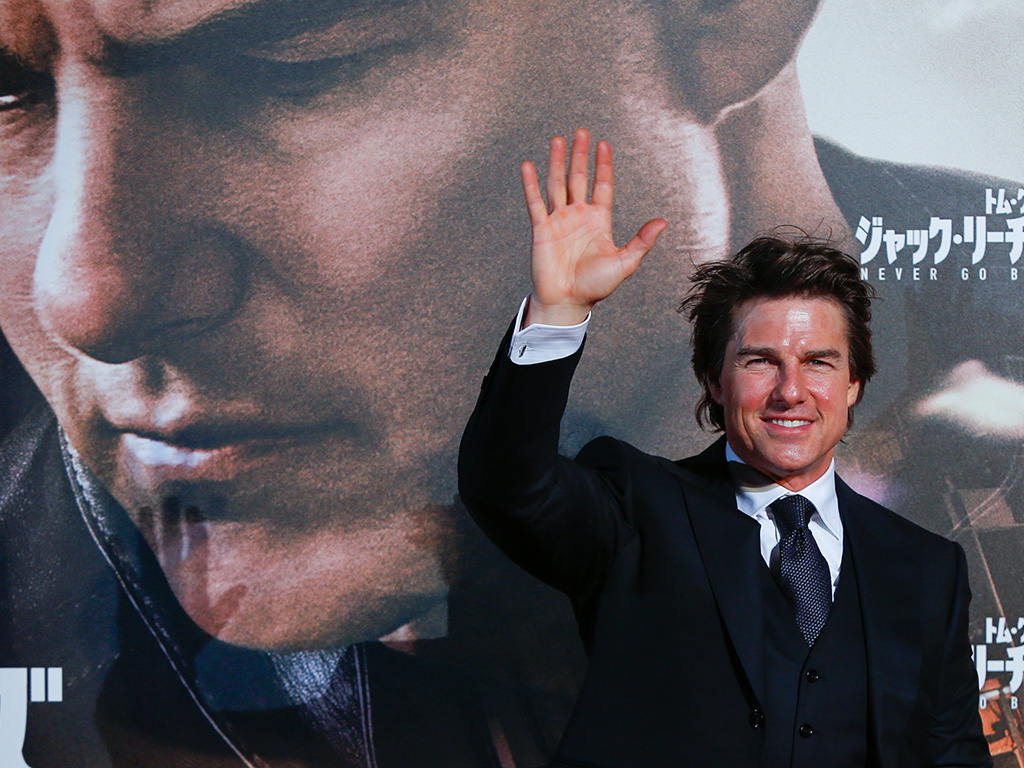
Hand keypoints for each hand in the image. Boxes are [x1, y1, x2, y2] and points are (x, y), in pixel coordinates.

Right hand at [521, 129, 666, 326]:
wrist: (568, 302)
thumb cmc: (596, 286)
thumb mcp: (624, 262)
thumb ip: (642, 241)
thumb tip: (663, 222)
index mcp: (599, 221)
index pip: (602, 185)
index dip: (603, 165)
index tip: (603, 144)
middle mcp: (578, 216)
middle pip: (578, 178)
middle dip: (579, 155)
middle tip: (581, 132)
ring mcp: (558, 221)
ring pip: (557, 184)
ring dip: (557, 162)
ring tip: (557, 140)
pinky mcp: (541, 229)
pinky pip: (535, 202)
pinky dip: (530, 184)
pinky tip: (528, 166)